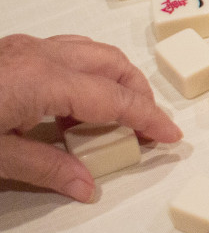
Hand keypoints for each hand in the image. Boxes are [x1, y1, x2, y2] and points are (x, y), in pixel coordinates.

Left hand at [0, 34, 180, 201]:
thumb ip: (45, 168)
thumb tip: (84, 184)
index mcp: (42, 80)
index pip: (115, 98)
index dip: (148, 117)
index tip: (169, 134)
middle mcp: (40, 55)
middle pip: (113, 64)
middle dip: (139, 94)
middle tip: (145, 128)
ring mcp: (25, 48)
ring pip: (92, 52)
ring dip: (114, 81)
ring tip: (112, 118)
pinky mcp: (12, 51)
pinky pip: (66, 52)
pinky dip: (85, 74)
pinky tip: (72, 104)